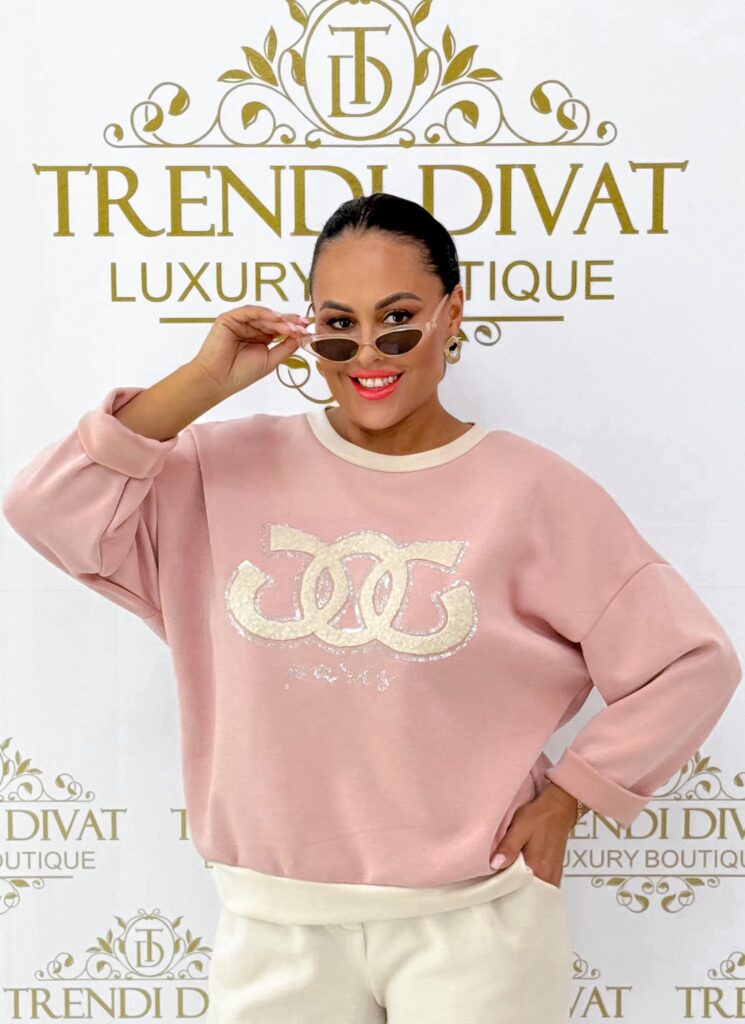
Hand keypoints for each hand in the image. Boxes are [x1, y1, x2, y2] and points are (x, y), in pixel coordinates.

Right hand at [190, 304, 310, 397]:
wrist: (218, 379)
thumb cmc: (241, 374)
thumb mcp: (271, 360)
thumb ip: (286, 348)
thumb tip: (301, 336)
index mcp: (260, 338)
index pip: (279, 328)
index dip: (293, 327)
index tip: (307, 329)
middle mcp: (251, 328)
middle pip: (273, 321)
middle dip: (289, 322)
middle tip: (303, 325)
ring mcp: (240, 322)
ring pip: (263, 316)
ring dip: (279, 320)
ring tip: (292, 326)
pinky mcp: (229, 318)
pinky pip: (249, 311)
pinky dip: (263, 313)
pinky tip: (276, 318)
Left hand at [490, 783, 576, 888]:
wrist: (559, 807)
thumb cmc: (540, 815)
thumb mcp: (520, 827)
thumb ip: (509, 847)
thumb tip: (495, 865)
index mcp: (538, 869)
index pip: (518, 892)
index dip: (503, 892)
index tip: (491, 888)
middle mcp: (548, 877)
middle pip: (527, 895)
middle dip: (512, 895)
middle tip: (497, 888)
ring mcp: (553, 875)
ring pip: (535, 892)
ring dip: (522, 890)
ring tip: (508, 884)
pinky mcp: (555, 871)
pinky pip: (542, 887)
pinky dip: (531, 886)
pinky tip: (522, 879)